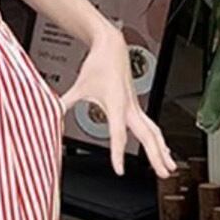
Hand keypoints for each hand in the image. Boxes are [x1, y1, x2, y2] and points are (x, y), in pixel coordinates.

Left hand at [60, 23, 177, 179]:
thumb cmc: (97, 64)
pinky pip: (151, 126)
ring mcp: (136, 107)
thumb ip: (65, 102)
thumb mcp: (79, 86)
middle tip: (163, 174)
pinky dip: (158, 140)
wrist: (112, 46)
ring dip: (162, 150)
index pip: (118, 134)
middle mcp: (130, 107)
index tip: (119, 170)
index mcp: (117, 104)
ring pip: (154, 132)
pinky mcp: (137, 106)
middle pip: (147, 136)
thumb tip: (50, 113)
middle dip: (156, 155)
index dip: (118, 153)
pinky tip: (162, 151)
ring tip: (168, 168)